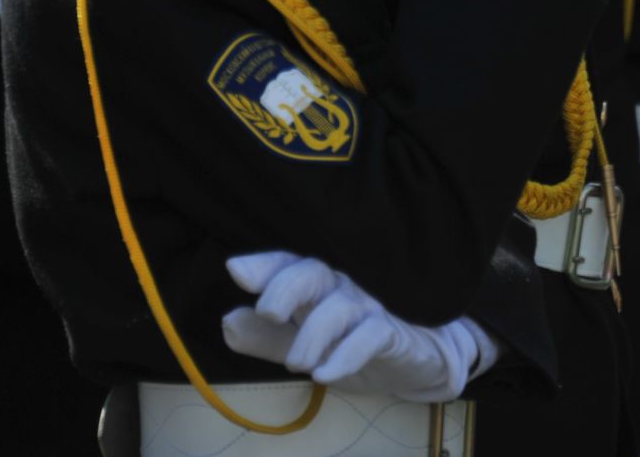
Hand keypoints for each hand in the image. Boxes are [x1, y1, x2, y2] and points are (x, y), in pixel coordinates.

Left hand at [220, 252, 485, 402]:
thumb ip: (265, 338)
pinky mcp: (391, 333)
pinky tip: (324, 374)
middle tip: (267, 312)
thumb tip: (228, 322)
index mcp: (314, 285)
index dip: (264, 265)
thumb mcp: (300, 347)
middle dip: (286, 286)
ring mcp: (367, 308)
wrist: (412, 364)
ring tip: (296, 363)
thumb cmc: (349, 345)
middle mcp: (340, 288)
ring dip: (312, 335)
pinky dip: (345, 355)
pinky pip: (369, 336)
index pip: (287, 264)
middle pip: (313, 272)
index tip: (236, 271)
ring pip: (339, 306)